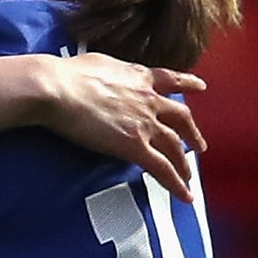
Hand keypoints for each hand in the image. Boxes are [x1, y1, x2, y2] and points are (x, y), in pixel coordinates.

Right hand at [40, 53, 208, 201]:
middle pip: (181, 118)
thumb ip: (113, 71)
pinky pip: (162, 169)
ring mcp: (144, 123)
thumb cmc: (67, 74)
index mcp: (138, 76)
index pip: (170, 80)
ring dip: (184, 163)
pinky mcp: (134, 146)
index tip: (200, 86)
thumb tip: (108, 75)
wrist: (57, 88)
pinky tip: (185, 195)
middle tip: (198, 144)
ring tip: (189, 175)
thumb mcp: (98, 63)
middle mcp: (148, 99)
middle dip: (192, 132)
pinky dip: (176, 184)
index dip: (188, 84)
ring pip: (175, 146)